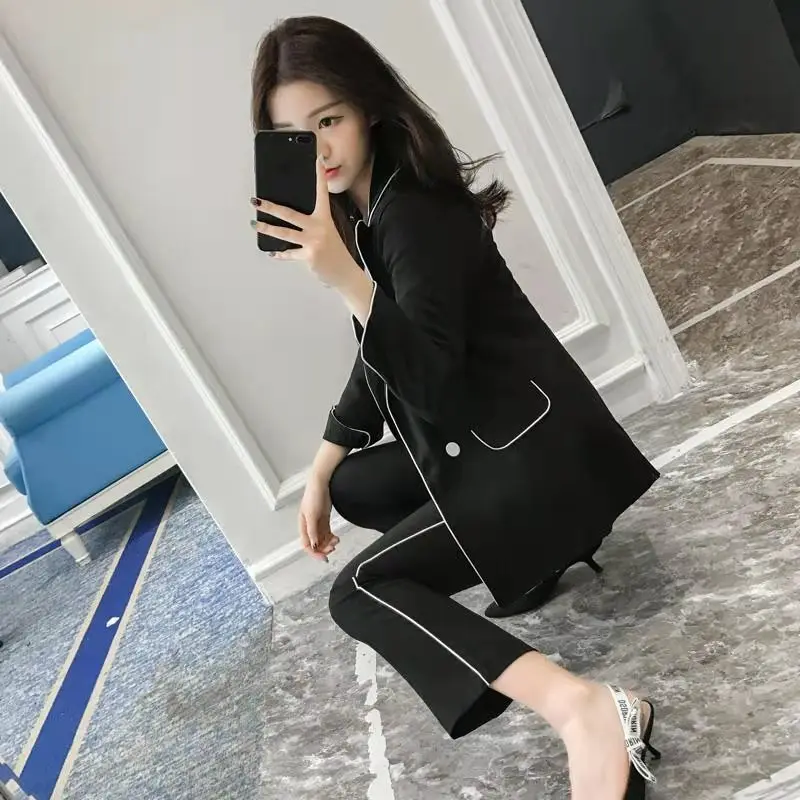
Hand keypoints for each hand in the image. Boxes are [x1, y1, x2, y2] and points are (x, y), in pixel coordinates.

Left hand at [251, 156, 361, 288]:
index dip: (320, 176)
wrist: (344, 272)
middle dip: (270, 207)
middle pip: (289, 214)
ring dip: (267, 229)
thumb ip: (312, 222)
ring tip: (255, 224)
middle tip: (256, 201)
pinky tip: (272, 252)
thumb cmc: (333, 251)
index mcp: (325, 218)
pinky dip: (280, 254)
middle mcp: (319, 227)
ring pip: (284, 233)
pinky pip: (289, 253)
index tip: (317, 160)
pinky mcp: (309, 256)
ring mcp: (313, 242)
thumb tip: (288, 216)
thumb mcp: (326, 231)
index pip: (322, 193)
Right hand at [298, 475, 338, 561]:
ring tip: (336, 541)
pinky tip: (336, 538)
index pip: (307, 545)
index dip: (315, 553)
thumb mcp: (312, 514)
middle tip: (333, 548)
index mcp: (303, 525)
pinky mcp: (323, 519)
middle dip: (324, 548)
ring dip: (328, 543)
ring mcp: (317, 523)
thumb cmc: (313, 495)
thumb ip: (312, 531)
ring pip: (322, 539)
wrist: (322, 482)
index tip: (324, 558)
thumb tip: (314, 545)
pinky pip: (326, 533)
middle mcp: (309, 526)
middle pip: (315, 544)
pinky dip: (331, 537)